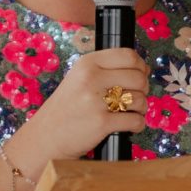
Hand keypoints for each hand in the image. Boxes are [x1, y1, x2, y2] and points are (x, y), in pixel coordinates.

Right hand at [16, 47, 149, 166]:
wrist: (46, 135)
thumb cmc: (67, 108)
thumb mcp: (79, 78)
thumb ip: (106, 70)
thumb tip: (144, 69)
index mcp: (87, 64)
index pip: (128, 55)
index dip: (141, 66)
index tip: (140, 75)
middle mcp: (91, 78)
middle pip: (138, 77)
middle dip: (143, 90)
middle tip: (134, 99)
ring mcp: (96, 100)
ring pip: (140, 99)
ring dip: (141, 109)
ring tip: (130, 113)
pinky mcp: (102, 122)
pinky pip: (136, 120)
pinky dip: (138, 125)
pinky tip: (130, 126)